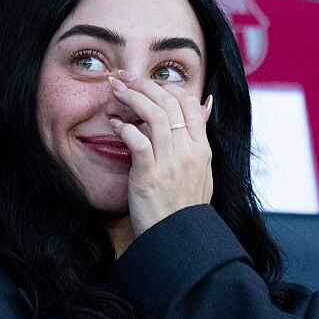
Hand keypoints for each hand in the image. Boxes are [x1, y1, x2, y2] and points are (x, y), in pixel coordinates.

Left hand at [108, 72, 213, 237]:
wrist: (177, 239)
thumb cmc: (184, 208)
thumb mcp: (203, 172)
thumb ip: (200, 140)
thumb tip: (204, 107)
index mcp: (203, 149)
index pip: (189, 103)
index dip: (167, 87)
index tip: (148, 84)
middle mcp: (190, 151)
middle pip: (169, 103)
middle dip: (143, 84)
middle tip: (124, 78)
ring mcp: (171, 163)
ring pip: (153, 114)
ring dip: (131, 97)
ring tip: (115, 90)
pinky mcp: (150, 175)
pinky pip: (137, 140)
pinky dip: (124, 127)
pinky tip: (114, 123)